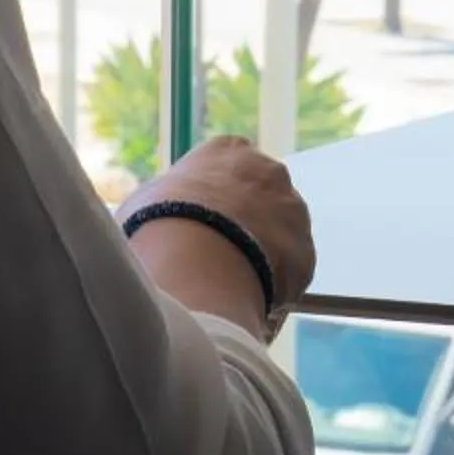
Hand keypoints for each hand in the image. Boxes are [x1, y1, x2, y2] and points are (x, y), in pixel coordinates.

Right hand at [122, 135, 315, 332]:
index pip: (228, 168)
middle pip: (260, 200)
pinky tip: (245, 304)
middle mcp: (269, 171)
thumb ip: (166, 199)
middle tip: (216, 259)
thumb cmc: (158, 225)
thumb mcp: (147, 200)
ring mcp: (293, 210)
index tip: (200, 225)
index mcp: (229, 150)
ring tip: (229, 288)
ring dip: (262, 257)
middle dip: (245, 226)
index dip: (213, 200)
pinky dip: (273, 290)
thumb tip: (160, 213)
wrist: (193, 262)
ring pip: (278, 237)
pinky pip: (289, 275)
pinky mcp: (306, 252)